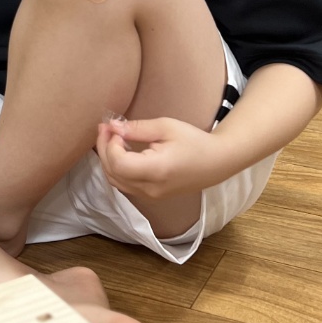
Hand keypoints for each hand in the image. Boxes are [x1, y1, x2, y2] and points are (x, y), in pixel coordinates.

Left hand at [95, 115, 220, 199]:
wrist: (217, 162)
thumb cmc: (194, 141)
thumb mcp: (166, 127)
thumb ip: (137, 128)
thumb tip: (112, 126)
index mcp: (156, 170)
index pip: (118, 163)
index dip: (110, 145)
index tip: (115, 128)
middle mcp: (151, 188)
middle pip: (113, 173)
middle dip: (103, 150)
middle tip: (104, 128)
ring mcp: (151, 196)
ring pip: (116, 182)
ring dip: (108, 160)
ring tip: (110, 138)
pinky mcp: (152, 196)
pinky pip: (125, 185)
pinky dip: (117, 169)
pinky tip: (120, 151)